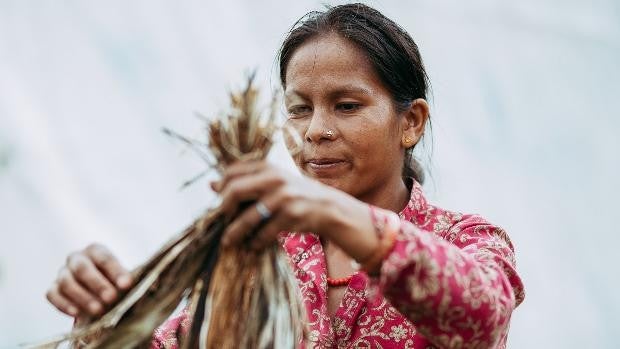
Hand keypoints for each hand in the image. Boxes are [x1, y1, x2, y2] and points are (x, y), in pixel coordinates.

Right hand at [46, 244, 132, 317]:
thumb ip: (125, 281)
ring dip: (82, 297)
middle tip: (111, 298)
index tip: (126, 285)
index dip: (116, 271)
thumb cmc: (114, 282)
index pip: (104, 258)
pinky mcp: (53, 288)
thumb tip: (130, 287)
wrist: (98, 293)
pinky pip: (53, 295)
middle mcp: (76, 258)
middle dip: (97, 284)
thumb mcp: (122, 278)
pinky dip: (64, 304)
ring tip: (98, 310)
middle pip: (82, 268)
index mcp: (96, 250)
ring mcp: (62, 273)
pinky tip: (77, 314)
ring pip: (66, 282)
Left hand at [212, 160, 378, 260]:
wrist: (327, 207)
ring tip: (228, 242)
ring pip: (248, 218)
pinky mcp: (290, 216)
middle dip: (224, 209)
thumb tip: (212, 184)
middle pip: (234, 191)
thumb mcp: (272, 182)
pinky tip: (253, 246)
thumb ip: (245, 181)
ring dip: (234, 233)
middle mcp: (274, 179)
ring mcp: (283, 197)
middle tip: (223, 220)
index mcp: (267, 167)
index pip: (232, 172)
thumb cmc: (295, 194)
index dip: (221, 187)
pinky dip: (255, 242)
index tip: (221, 201)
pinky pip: (263, 233)